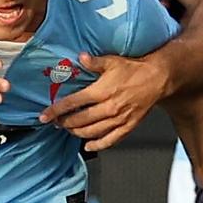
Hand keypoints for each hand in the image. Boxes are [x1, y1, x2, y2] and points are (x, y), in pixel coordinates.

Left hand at [41, 51, 168, 151]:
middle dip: (65, 123)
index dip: (56, 110)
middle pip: (80, 120)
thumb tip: (80, 57)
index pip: (73, 103)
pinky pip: (110, 140)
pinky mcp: (128, 126)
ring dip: (77, 133)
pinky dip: (98, 145)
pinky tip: (88, 146)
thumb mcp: (112, 61)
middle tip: (57, 122)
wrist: (157, 78)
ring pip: (92, 132)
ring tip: (69, 130)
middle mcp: (108, 107)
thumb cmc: (134, 69)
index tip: (45, 115)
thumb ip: (94, 62)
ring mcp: (118, 119)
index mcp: (101, 91)